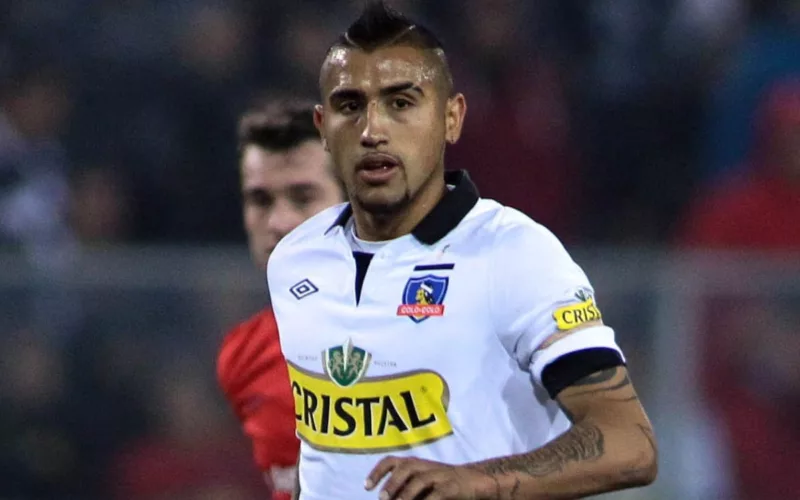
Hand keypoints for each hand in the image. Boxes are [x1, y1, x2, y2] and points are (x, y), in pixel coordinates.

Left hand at [365, 456, 495, 499]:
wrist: (477, 481)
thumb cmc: (444, 484)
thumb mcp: (423, 483)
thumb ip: (406, 489)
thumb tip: (385, 498)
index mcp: (416, 464)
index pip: (392, 461)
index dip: (378, 471)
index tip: (366, 486)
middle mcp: (426, 466)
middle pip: (406, 467)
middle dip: (392, 482)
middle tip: (382, 498)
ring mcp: (440, 476)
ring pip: (420, 480)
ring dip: (406, 494)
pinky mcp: (452, 488)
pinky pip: (437, 495)